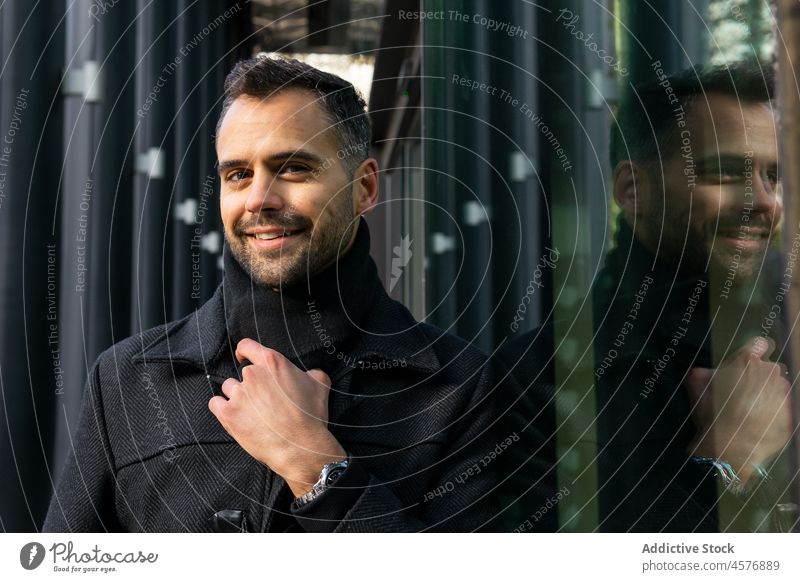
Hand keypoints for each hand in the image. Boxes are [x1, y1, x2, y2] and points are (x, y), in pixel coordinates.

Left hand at [208, 338, 346, 495]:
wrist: (300, 446)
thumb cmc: (311, 415)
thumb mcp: (321, 385)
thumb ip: (311, 372)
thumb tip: (308, 373)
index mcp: (272, 363)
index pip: (247, 346)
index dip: (245, 351)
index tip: (245, 357)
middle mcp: (252, 374)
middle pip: (242, 372)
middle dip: (250, 383)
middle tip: (262, 398)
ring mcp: (238, 394)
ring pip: (228, 388)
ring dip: (237, 396)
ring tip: (250, 410)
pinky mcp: (228, 414)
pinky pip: (215, 403)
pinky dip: (221, 407)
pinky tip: (233, 414)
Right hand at [686, 337, 791, 482]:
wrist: (730, 451)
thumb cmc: (712, 415)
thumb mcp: (698, 390)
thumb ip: (702, 373)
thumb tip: (703, 371)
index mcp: (747, 362)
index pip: (758, 344)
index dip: (751, 354)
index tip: (745, 365)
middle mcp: (771, 374)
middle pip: (769, 368)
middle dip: (757, 377)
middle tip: (742, 393)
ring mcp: (783, 394)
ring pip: (778, 387)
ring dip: (767, 394)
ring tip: (751, 410)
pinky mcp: (790, 414)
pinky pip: (783, 407)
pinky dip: (774, 412)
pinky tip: (759, 422)